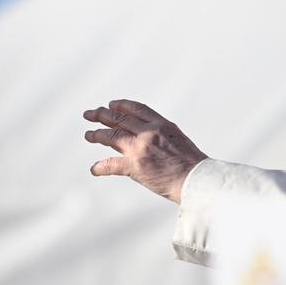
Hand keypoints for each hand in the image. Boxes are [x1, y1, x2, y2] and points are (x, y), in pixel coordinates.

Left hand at [83, 99, 206, 203]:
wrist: (197, 180)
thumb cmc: (192, 164)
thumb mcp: (178, 139)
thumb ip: (161, 134)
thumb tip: (149, 136)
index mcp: (162, 124)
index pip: (136, 108)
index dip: (121, 105)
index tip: (111, 104)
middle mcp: (149, 132)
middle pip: (119, 119)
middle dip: (102, 115)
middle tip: (90, 114)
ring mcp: (140, 148)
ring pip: (111, 136)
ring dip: (97, 135)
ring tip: (88, 135)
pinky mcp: (135, 166)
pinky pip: (111, 164)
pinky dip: (101, 167)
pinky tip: (95, 169)